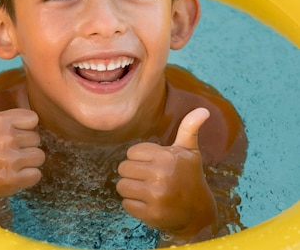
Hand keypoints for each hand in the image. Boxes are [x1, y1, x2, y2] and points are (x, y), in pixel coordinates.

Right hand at [0, 69, 44, 215]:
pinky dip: (27, 177)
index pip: (32, 119)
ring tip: (8, 164)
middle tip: (4, 152)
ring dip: (27, 162)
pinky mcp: (12, 180)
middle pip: (36, 139)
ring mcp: (9, 160)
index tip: (8, 135)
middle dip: (24, 146)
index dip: (23, 128)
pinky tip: (10, 176)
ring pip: (39, 156)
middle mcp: (5, 138)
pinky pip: (36, 175)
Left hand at [116, 108, 215, 241]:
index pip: (131, 153)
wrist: (198, 213)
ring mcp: (156, 196)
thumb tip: (203, 110)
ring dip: (131, 190)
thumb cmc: (189, 177)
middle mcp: (161, 175)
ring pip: (121, 186)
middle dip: (133, 174)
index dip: (140, 159)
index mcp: (167, 157)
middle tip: (150, 180)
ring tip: (148, 192)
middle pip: (123, 168)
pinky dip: (134, 205)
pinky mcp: (150, 214)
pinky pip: (126, 204)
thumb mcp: (189, 151)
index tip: (155, 166)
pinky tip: (150, 205)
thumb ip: (190, 128)